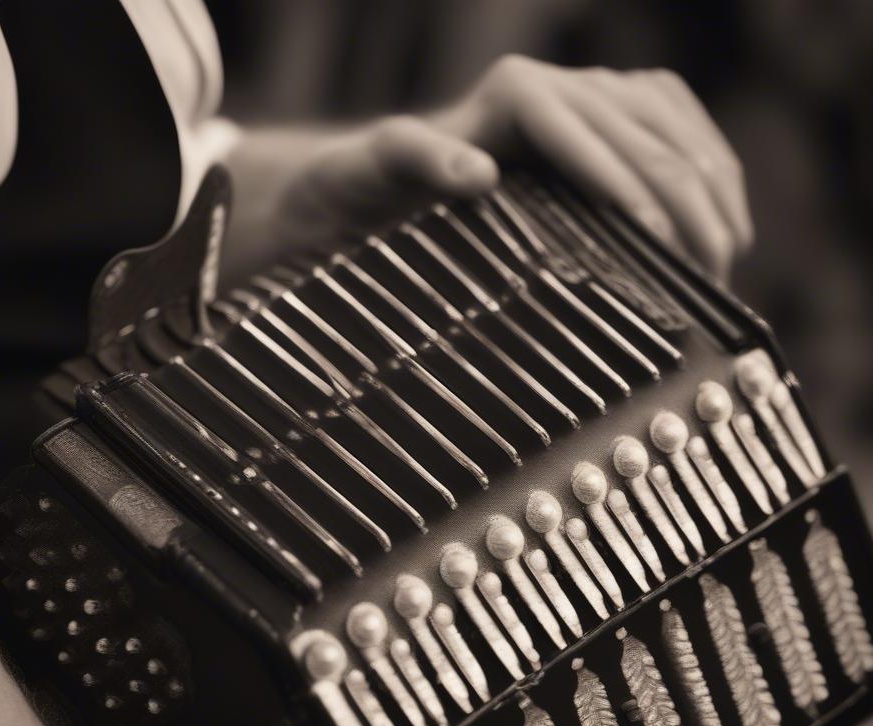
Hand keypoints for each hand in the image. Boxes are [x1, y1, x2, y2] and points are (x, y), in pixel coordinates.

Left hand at [265, 57, 750, 280]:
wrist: (364, 179)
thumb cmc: (365, 184)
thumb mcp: (372, 172)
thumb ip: (414, 160)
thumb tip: (481, 173)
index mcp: (513, 94)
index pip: (592, 137)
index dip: (634, 189)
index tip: (664, 250)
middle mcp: (555, 84)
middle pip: (647, 130)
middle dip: (688, 201)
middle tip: (712, 273)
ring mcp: (582, 95)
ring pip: (674, 125)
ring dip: (711, 186)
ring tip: (729, 254)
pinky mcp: (598, 115)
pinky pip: (674, 125)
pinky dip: (707, 167)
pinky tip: (723, 214)